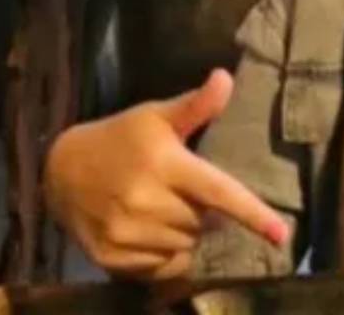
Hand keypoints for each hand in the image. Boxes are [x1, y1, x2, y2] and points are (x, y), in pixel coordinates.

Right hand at [44, 69, 288, 278]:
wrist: (61, 170)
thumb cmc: (121, 138)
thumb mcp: (157, 116)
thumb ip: (196, 105)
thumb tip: (227, 77)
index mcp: (165, 165)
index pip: (219, 192)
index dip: (253, 214)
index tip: (283, 234)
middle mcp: (146, 202)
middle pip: (204, 222)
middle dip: (202, 210)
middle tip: (180, 190)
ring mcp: (126, 234)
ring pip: (185, 245)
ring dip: (185, 232)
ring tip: (163, 208)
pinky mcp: (112, 258)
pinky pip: (161, 266)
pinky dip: (166, 252)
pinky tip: (152, 230)